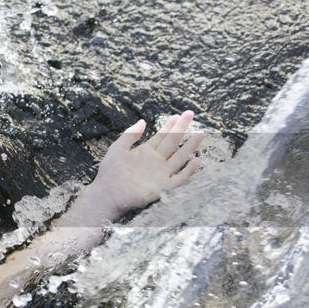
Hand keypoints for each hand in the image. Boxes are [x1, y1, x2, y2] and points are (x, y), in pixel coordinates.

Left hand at [80, 110, 204, 221]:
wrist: (107, 193)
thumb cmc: (110, 172)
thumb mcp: (118, 149)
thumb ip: (130, 135)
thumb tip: (142, 121)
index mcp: (146, 152)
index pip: (162, 136)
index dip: (170, 126)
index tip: (178, 115)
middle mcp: (156, 161)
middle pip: (173, 143)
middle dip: (182, 129)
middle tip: (190, 114)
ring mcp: (161, 174)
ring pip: (180, 157)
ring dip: (191, 146)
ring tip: (201, 134)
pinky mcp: (163, 187)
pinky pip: (180, 178)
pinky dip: (188, 171)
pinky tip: (196, 160)